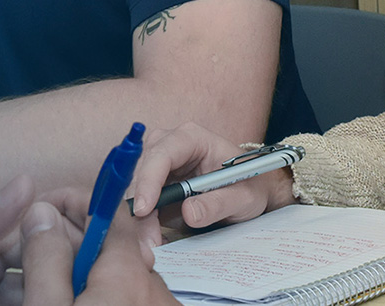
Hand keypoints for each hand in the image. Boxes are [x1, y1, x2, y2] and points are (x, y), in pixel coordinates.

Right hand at [20, 197, 178, 305]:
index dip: (73, 203)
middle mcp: (154, 288)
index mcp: (126, 275)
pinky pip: (132, 298)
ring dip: (85, 273)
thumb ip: (46, 261)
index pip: (109, 211)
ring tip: (48, 290)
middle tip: (34, 255)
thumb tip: (43, 214)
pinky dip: (105, 295)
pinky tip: (77, 303)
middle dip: (72, 241)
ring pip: (120, 275)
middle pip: (112, 245)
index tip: (44, 210)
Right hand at [127, 122, 293, 231]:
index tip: (144, 209)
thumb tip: (190, 212)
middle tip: (147, 239)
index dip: (149, 179)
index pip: (162, 152)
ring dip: (138, 218)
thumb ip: (218, 203)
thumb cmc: (249, 187)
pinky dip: (142, 223)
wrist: (248, 194)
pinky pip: (140, 202)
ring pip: (135, 188)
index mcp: (192, 138)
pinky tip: (151, 240)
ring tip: (150, 246)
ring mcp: (159, 164)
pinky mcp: (154, 184)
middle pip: (141, 170)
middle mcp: (170, 145)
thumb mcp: (243, 197)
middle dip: (141, 205)